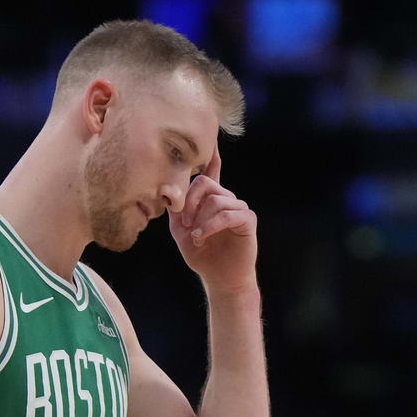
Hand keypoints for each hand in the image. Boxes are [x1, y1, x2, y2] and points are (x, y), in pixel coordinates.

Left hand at [169, 150, 257, 293]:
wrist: (220, 277)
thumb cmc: (202, 255)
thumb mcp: (181, 231)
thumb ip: (176, 210)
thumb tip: (168, 191)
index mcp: (210, 199)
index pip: (212, 173)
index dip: (212, 156)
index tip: (212, 139)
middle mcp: (226, 199)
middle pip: (204, 184)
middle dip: (190, 202)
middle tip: (185, 224)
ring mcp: (238, 208)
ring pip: (215, 200)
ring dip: (200, 219)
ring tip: (195, 236)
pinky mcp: (247, 219)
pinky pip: (227, 214)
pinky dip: (211, 226)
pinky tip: (202, 237)